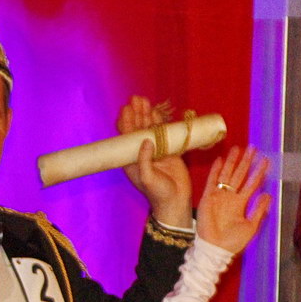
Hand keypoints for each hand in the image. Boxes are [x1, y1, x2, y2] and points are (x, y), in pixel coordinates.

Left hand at [118, 96, 192, 225]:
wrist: (175, 202)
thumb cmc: (158, 193)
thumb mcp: (147, 178)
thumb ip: (144, 160)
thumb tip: (145, 140)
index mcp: (131, 158)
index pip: (126, 136)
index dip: (126, 121)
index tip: (128, 108)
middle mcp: (141, 152)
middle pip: (137, 128)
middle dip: (137, 113)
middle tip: (137, 99)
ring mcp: (155, 150)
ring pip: (150, 128)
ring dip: (148, 115)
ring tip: (146, 101)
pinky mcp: (168, 151)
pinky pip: (164, 133)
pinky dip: (161, 122)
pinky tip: (159, 112)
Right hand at [195, 146, 271, 254]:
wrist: (215, 249)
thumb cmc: (233, 241)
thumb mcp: (251, 226)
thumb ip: (259, 210)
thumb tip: (268, 195)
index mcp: (241, 203)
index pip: (252, 183)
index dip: (259, 172)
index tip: (265, 160)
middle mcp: (230, 197)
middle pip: (240, 175)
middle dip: (246, 161)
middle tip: (253, 148)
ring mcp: (219, 196)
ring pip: (227, 175)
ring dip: (232, 162)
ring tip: (238, 149)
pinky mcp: (208, 198)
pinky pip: (212, 182)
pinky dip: (216, 171)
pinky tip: (220, 160)